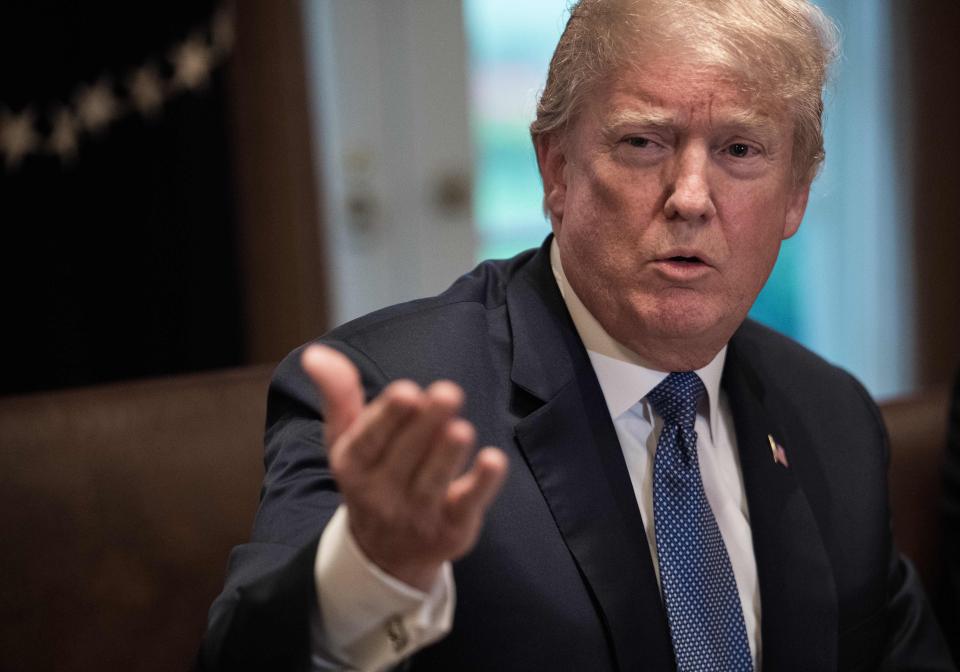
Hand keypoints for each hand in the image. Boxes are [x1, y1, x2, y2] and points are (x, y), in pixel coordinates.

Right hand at [302, 344, 508, 590]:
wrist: (385, 554)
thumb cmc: (371, 476)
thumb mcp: (346, 440)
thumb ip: (338, 395)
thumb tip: (315, 352)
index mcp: (353, 465)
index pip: (369, 441)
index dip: (388, 417)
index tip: (407, 391)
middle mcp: (381, 494)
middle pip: (405, 457)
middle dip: (426, 424)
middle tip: (448, 392)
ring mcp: (417, 515)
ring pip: (433, 481)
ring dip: (447, 455)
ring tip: (461, 429)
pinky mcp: (452, 528)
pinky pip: (467, 506)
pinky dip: (482, 485)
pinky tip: (493, 461)